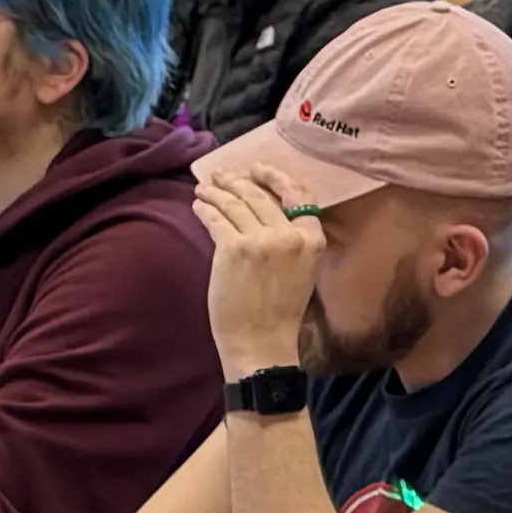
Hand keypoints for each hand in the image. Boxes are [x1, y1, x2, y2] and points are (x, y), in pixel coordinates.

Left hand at [196, 176, 324, 380]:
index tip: (256, 170)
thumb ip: (289, 240)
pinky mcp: (234, 249)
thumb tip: (261, 212)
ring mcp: (261, 240)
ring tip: (203, 189)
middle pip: (259, 195)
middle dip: (236, 181)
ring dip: (216, 192)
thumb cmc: (279, 312)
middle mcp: (289, 235)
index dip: (274, 177)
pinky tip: (199, 206)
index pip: (298, 195)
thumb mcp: (300, 271)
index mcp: (312, 240)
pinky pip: (217, 219)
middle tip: (220, 175)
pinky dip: (205, 209)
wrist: (262, 343)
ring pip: (235, 203)